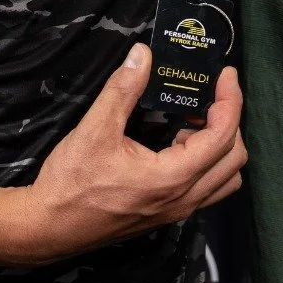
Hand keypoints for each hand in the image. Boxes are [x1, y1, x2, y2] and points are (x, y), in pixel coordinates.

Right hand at [0, 42, 246, 264]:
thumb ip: (123, 90)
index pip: (223, 135)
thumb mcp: (94, 130)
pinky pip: (207, 189)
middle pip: (234, 158)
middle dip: (227, 122)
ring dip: (220, 147)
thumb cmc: (70, 183)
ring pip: (224, 179)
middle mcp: (183, 199)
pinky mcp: (167, 215)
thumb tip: (142, 54)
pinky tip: (175, 144)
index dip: (230, 99)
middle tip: (204, 97)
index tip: (225, 74)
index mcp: (172, 178)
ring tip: (190, 123)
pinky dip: (207, 164)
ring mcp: (177, 211)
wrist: (48, 228)